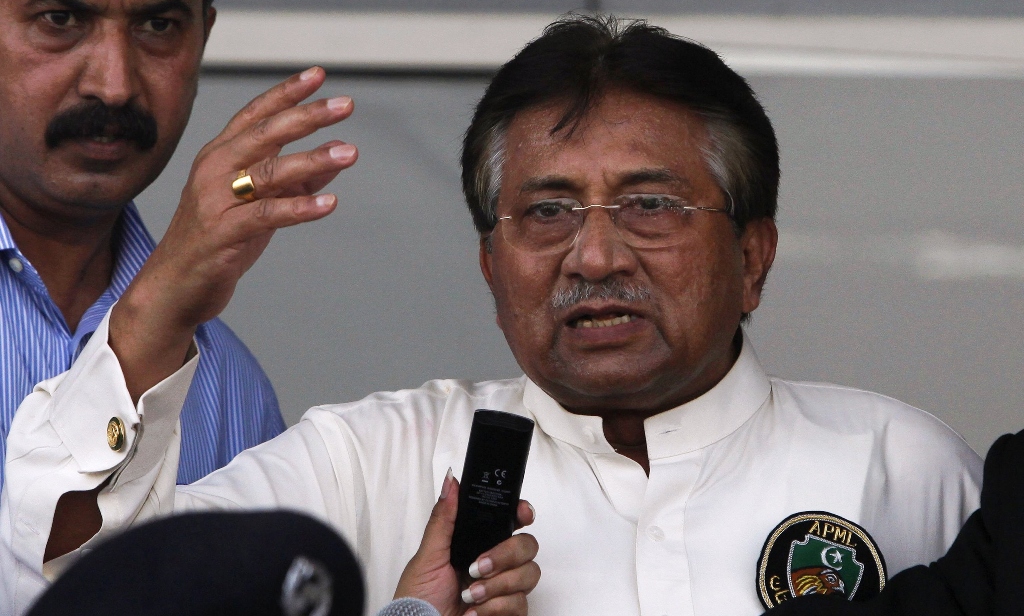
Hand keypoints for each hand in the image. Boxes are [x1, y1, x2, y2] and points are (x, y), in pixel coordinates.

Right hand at [110, 66, 356, 399]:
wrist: (173, 287)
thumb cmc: (219, 241)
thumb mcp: (259, 203)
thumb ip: (295, 180)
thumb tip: (334, 157)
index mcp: (219, 155)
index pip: (255, 115)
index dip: (286, 93)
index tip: (319, 75)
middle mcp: (214, 169)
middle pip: (265, 133)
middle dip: (307, 116)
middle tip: (345, 105)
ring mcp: (216, 200)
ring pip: (269, 171)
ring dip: (313, 159)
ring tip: (349, 153)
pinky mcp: (223, 232)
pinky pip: (267, 214)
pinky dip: (300, 207)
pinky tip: (329, 202)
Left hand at [394, 471, 540, 615]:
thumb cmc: (418, 599)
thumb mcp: (427, 556)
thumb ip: (443, 518)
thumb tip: (450, 482)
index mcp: (477, 544)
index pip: (510, 521)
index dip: (522, 513)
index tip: (522, 512)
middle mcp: (494, 564)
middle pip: (527, 545)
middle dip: (505, 554)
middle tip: (478, 566)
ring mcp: (504, 589)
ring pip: (529, 573)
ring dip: (497, 585)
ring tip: (470, 594)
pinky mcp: (508, 612)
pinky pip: (521, 603)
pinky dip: (495, 607)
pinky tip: (475, 611)